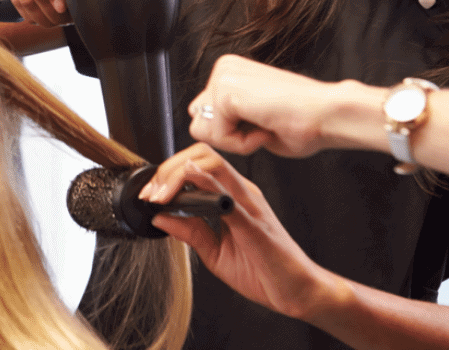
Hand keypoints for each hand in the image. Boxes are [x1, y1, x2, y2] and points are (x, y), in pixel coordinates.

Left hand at [141, 143, 325, 320]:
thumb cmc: (264, 270)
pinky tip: (188, 190)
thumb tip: (160, 217)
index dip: (170, 170)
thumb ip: (191, 232)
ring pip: (215, 166)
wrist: (297, 291)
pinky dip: (207, 186)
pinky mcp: (255, 225)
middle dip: (169, 168)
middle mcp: (243, 193)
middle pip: (204, 156)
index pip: (200, 164)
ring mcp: (250, 205)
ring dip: (179, 175)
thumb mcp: (215, 252)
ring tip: (159, 196)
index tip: (150, 191)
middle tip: (150, 193)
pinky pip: (229, 198)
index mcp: (234, 196)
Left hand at [188, 55, 341, 157]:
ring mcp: (223, 76)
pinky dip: (242, 143)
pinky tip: (266, 126)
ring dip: (235, 140)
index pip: (205, 115)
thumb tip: (203, 126)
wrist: (326, 115)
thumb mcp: (252, 121)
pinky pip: (217, 136)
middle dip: (228, 135)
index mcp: (231, 72)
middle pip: (199, 121)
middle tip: (263, 126)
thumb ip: (228, 120)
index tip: (263, 124)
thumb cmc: (301, 121)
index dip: (233, 132)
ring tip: (264, 125)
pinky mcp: (225, 90)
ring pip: (203, 130)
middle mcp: (224, 68)